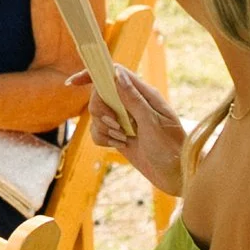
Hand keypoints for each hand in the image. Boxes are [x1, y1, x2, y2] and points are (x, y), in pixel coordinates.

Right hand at [91, 65, 187, 193]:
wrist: (176, 176)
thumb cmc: (171, 148)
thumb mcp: (153, 123)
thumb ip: (134, 99)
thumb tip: (116, 75)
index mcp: (144, 94)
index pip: (113, 73)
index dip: (92, 74)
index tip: (73, 83)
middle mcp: (132, 103)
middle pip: (99, 96)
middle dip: (102, 111)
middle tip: (117, 125)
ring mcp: (124, 120)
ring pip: (96, 115)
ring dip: (105, 128)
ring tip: (124, 139)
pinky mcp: (118, 135)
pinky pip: (98, 132)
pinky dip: (104, 139)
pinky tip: (120, 146)